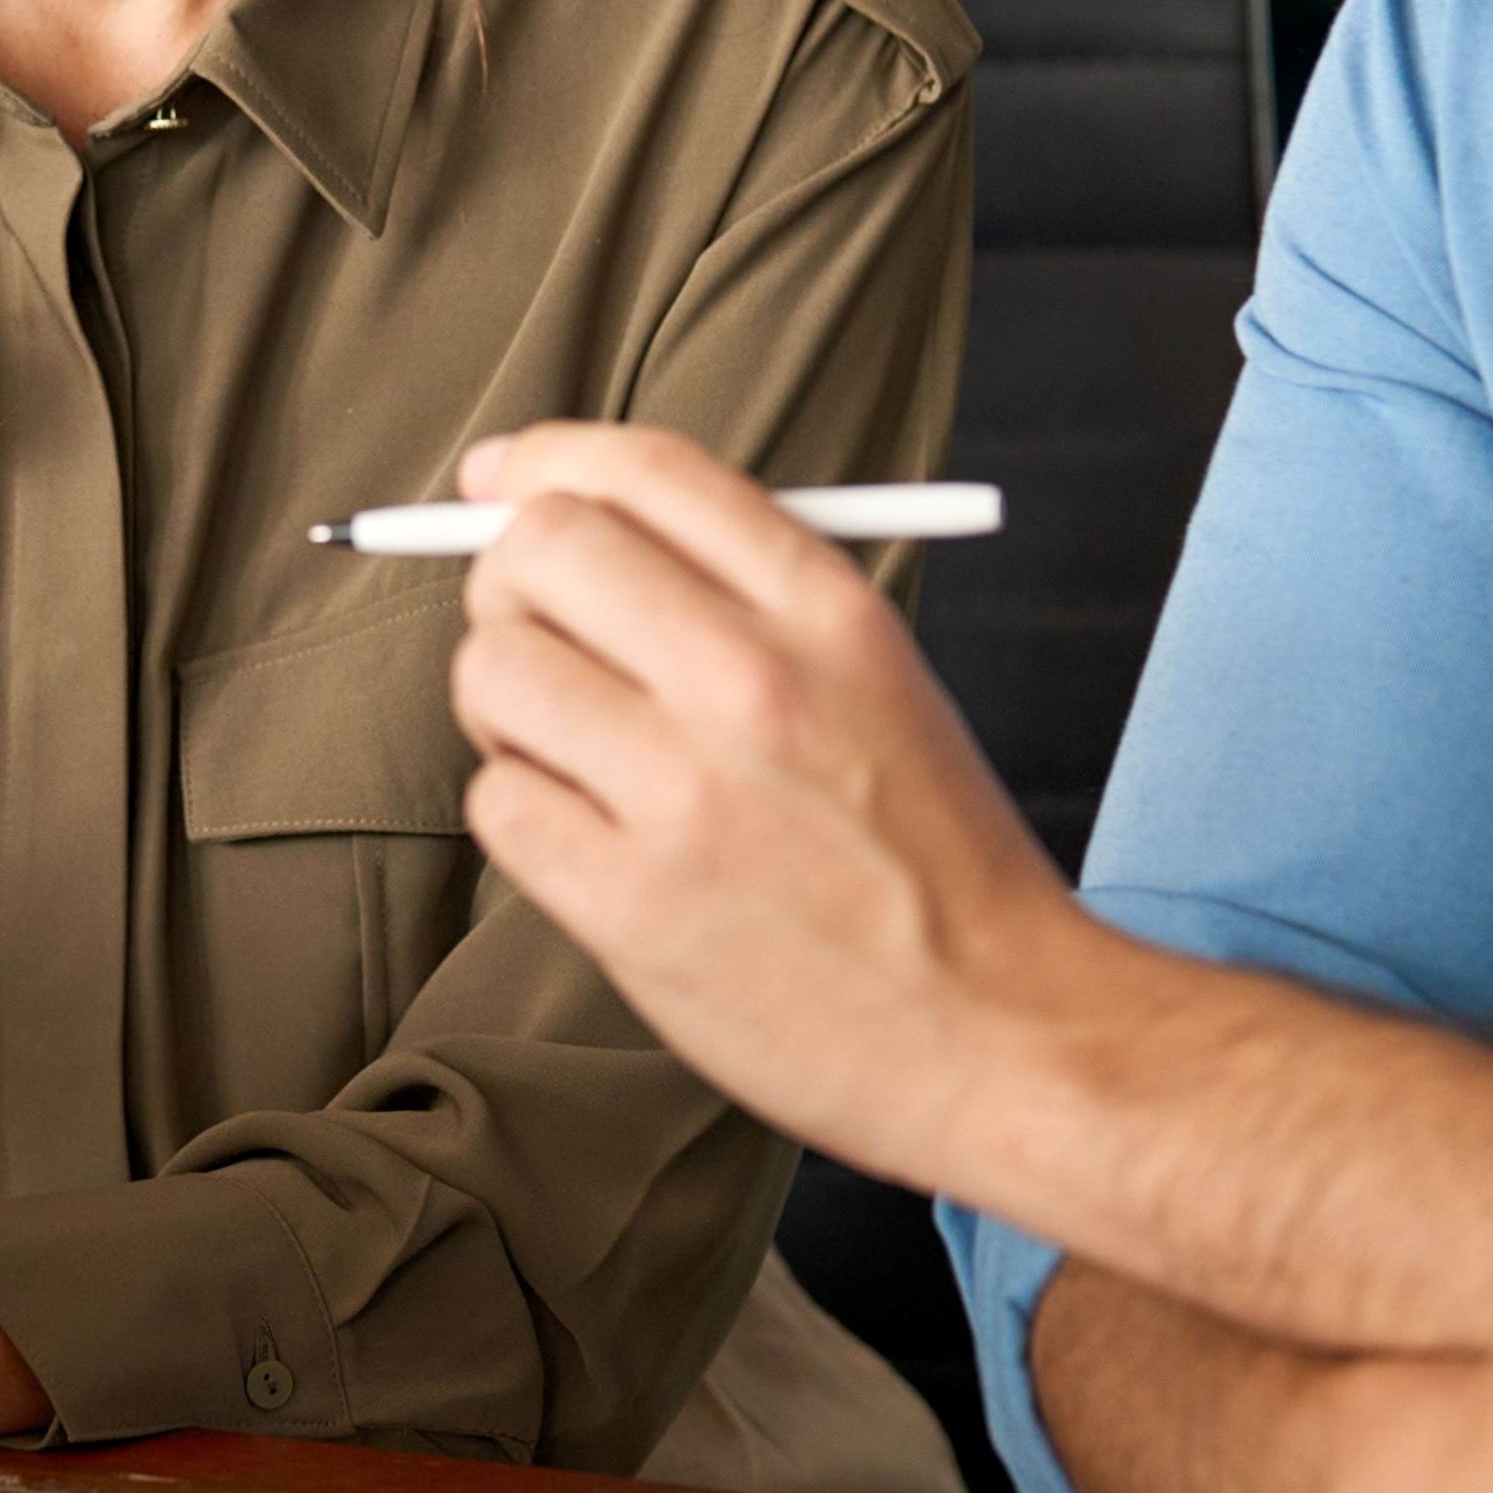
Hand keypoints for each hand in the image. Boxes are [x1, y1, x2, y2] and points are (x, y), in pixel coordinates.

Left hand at [438, 423, 1088, 1189]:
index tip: (500, 481)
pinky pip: (498, 805)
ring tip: (579, 757)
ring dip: (509, 708)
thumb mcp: (881, 680)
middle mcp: (751, 681)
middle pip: (540, 550)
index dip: (548, 460)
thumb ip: (746, 597)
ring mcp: (684, 794)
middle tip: (539, 638)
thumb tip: (571, 520)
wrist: (1001, 1033)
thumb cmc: (933, 859)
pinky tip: (593, 840)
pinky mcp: (631, 904)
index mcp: (827, 610)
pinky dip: (525, 813)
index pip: (643, 470)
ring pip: (492, 674)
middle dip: (509, 584)